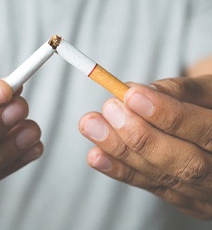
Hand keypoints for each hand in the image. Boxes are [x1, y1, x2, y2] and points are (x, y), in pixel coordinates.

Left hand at [79, 75, 211, 219]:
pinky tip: (96, 155)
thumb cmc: (211, 104)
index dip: (167, 114)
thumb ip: (182, 91)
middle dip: (140, 136)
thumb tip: (138, 91)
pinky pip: (150, 186)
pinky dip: (120, 170)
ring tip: (91, 125)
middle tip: (109, 109)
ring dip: (120, 151)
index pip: (205, 131)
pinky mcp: (183, 199)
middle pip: (184, 163)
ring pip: (161, 176)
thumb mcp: (209, 91)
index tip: (131, 95)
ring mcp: (203, 194)